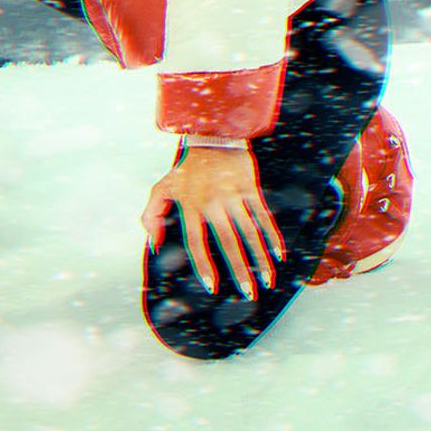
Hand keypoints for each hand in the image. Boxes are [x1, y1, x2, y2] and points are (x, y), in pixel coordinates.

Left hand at [141, 147, 284, 298]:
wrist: (212, 137)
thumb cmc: (185, 170)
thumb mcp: (162, 189)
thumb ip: (151, 217)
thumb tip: (154, 246)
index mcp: (191, 206)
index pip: (197, 243)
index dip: (204, 265)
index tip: (212, 287)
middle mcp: (213, 203)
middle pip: (228, 242)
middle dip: (240, 270)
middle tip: (248, 293)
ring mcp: (233, 195)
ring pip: (250, 232)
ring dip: (260, 258)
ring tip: (267, 280)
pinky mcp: (250, 188)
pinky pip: (264, 216)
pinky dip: (272, 236)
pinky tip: (279, 254)